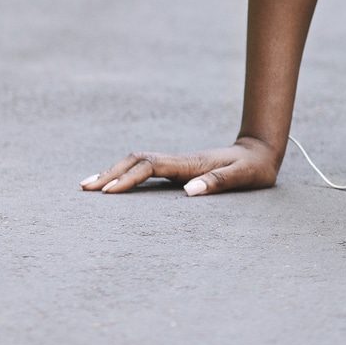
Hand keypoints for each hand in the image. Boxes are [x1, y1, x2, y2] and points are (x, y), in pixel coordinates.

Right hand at [79, 135, 281, 196]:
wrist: (261, 151)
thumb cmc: (254, 168)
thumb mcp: (243, 177)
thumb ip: (219, 182)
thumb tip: (189, 191)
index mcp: (190, 164)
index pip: (151, 167)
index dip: (128, 178)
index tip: (108, 193)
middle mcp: (179, 161)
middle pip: (136, 161)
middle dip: (110, 173)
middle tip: (84, 188)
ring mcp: (177, 164)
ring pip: (137, 163)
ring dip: (113, 172)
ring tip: (88, 185)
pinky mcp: (178, 169)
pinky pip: (146, 170)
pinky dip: (126, 175)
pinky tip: (114, 185)